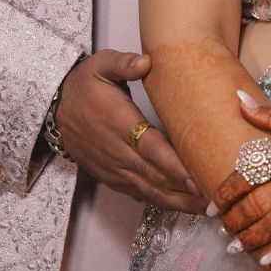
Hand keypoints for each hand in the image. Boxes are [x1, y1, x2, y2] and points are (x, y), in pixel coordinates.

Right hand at [53, 50, 204, 213]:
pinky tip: (183, 206)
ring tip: (207, 208)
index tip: (195, 177)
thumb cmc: (84, 84)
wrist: (54, 109)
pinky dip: (161, 202)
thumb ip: (123, 63)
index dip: (172, 165)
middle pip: (155, 176)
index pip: (150, 148)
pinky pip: (139, 193)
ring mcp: (114, 168)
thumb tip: (145, 62)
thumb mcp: (100, 64)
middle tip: (216, 199)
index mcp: (119, 122)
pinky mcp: (111, 178)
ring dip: (178, 201)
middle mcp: (117, 151)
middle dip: (185, 190)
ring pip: (149, 190)